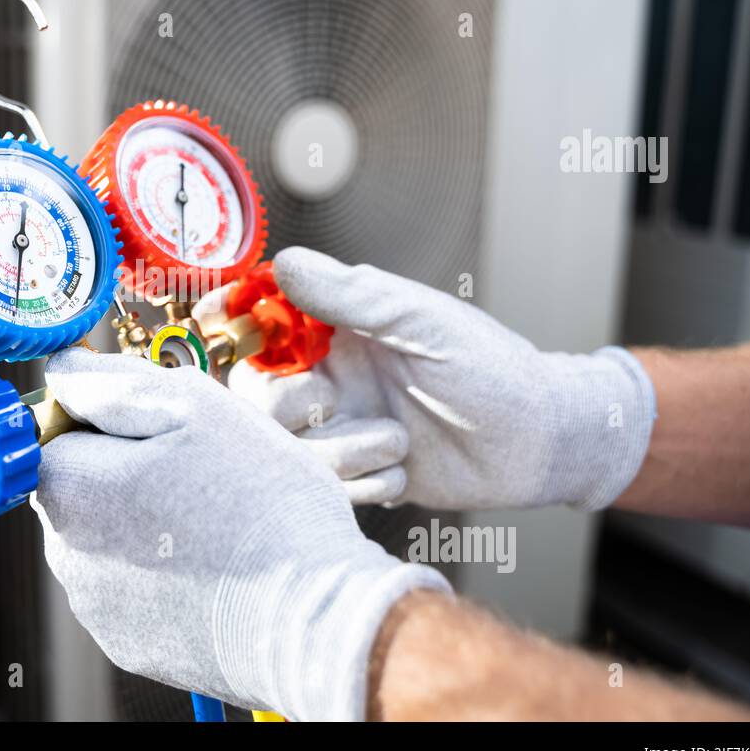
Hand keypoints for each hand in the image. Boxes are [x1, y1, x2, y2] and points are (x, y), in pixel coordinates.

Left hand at [34, 348, 448, 720]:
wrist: (311, 622)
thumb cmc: (258, 505)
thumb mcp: (191, 406)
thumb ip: (112, 382)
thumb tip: (62, 370)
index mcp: (70, 486)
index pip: (56, 427)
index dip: (110, 414)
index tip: (165, 424)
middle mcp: (64, 552)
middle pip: (85, 485)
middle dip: (131, 469)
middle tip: (204, 472)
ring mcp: (96, 606)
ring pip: (111, 537)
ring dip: (150, 523)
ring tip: (219, 526)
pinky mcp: (130, 645)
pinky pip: (136, 589)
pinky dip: (168, 575)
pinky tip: (219, 570)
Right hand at [215, 247, 655, 511]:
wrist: (542, 441)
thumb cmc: (492, 367)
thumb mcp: (422, 321)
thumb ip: (351, 297)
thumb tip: (282, 264)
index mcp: (343, 329)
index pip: (267, 319)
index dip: (233, 321)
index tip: (207, 324)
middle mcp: (335, 376)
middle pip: (260, 393)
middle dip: (285, 405)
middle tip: (326, 403)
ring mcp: (347, 426)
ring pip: (293, 447)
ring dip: (340, 450)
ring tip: (397, 442)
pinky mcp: (363, 472)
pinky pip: (331, 486)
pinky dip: (366, 482)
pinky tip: (405, 471)